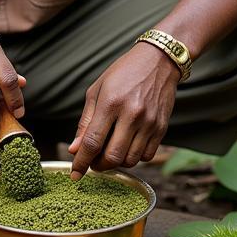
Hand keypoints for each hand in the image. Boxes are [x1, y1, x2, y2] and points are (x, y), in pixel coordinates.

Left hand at [68, 43, 179, 178]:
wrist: (158, 61)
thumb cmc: (123, 73)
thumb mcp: (97, 91)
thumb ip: (85, 122)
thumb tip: (75, 149)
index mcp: (110, 103)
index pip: (92, 142)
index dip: (81, 162)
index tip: (75, 174)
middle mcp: (131, 115)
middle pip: (112, 157)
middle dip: (99, 166)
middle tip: (93, 161)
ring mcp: (149, 123)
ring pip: (130, 160)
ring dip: (116, 163)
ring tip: (110, 151)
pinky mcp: (162, 128)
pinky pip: (147, 156)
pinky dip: (135, 158)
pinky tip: (128, 146)